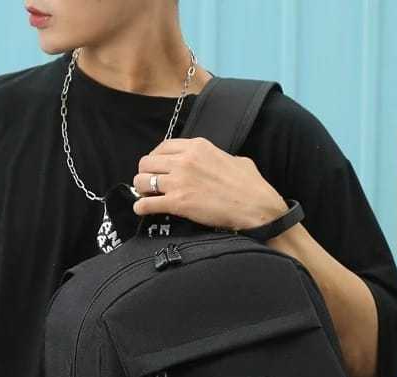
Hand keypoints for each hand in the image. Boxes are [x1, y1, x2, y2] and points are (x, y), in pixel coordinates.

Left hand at [132, 137, 287, 230]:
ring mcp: (179, 182)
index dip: (155, 158)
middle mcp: (184, 160)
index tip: (156, 168)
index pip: (162, 147)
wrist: (256, 207)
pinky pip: (147, 203)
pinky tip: (141, 210)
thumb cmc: (250, 185)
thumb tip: (212, 163)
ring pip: (141, 181)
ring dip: (140, 190)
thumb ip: (215, 157)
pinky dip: (141, 207)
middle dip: (145, 174)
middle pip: (147, 162)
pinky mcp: (178, 203)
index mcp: (197, 146)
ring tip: (146, 197)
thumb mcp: (233, 159)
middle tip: (149, 184)